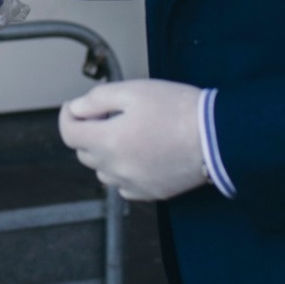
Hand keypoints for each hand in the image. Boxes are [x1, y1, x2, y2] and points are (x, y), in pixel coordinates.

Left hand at [58, 80, 208, 200]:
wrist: (217, 137)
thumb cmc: (178, 109)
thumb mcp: (133, 91)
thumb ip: (98, 99)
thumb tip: (77, 108)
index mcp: (108, 141)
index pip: (68, 134)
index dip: (68, 116)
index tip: (75, 107)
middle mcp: (116, 168)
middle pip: (84, 152)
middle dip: (88, 131)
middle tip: (108, 114)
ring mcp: (133, 184)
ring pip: (103, 171)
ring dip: (105, 153)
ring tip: (127, 133)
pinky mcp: (151, 192)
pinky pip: (124, 185)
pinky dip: (124, 171)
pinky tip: (140, 154)